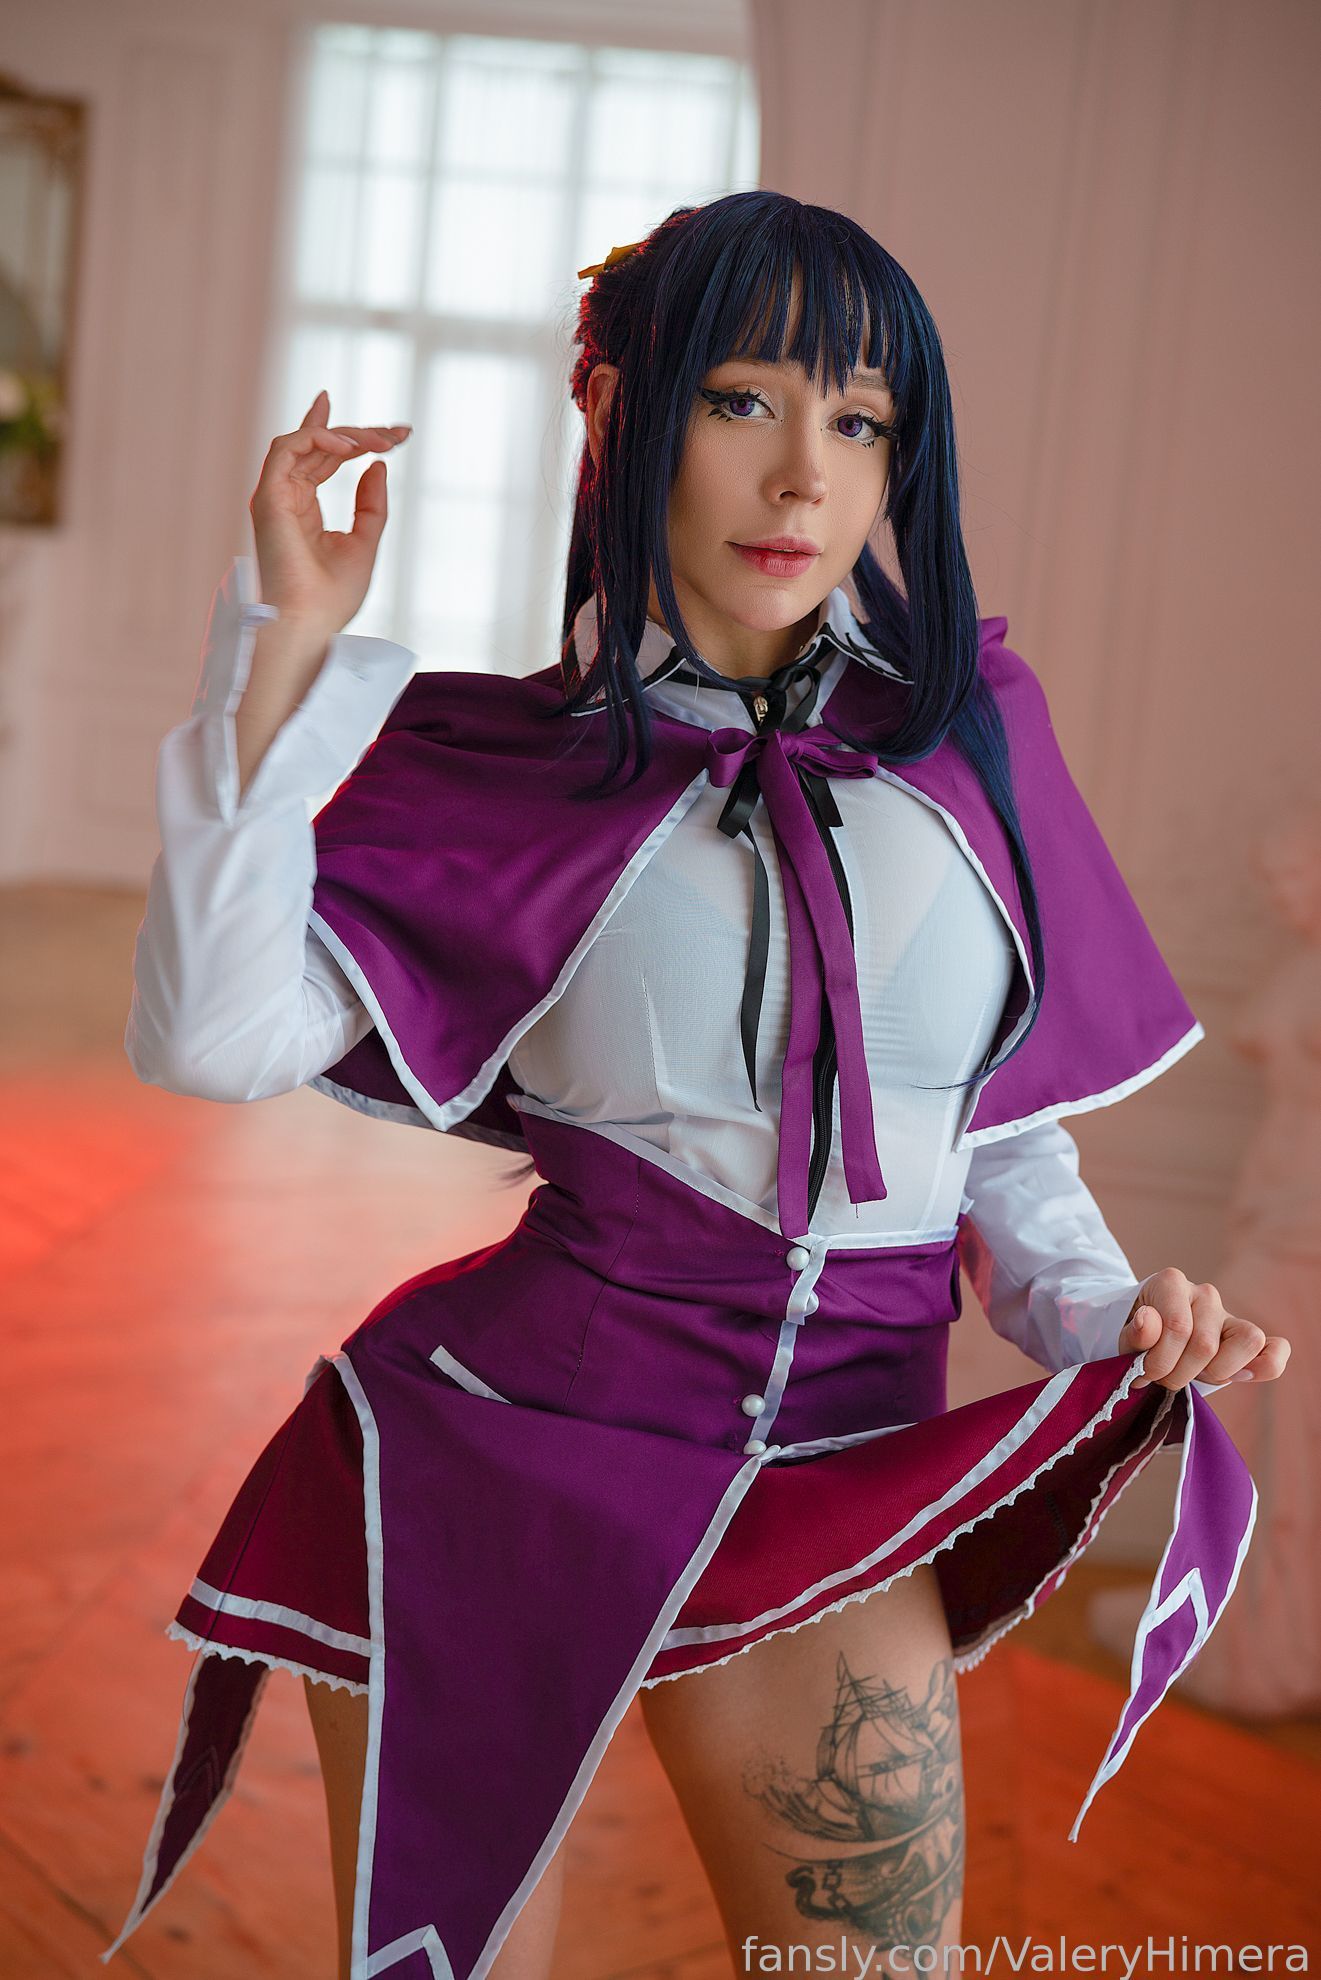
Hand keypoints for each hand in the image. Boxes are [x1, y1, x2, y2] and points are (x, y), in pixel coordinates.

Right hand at [249, 388, 410, 637]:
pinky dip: (317, 437)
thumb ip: (370, 504)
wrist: (309, 625)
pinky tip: (351, 446)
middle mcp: (286, 497)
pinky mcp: (267, 497)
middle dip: (361, 433)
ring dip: (345, 434)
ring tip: (380, 441)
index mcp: (304, 509)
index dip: (354, 437)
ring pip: (304, 440)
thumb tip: (376, 465)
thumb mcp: (365, 543)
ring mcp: (274, 496)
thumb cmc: (332, 597)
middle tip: (398, 433)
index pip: (324, 458)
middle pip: (320, 446)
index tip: (396, 433)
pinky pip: (286, 448)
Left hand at [1117, 1265, 1291, 1390]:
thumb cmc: (1136, 1337)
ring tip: (1189, 1374)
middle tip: (1160, 1377)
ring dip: (1215, 1373)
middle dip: (1178, 1374)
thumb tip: (1148, 1318)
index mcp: (1171, 1283)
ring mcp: (1228, 1314)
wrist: (1146, 1337)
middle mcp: (1204, 1293)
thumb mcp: (1123, 1337)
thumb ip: (1134, 1333)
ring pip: (1247, 1342)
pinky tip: (1243, 1377)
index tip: (1141, 1373)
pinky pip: (1275, 1348)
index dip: (1160, 1362)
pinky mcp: (1246, 1337)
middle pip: (1206, 1345)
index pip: (1178, 1329)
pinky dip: (1267, 1365)